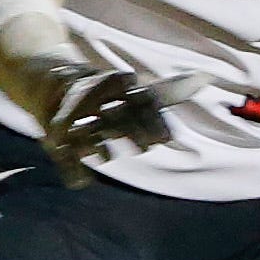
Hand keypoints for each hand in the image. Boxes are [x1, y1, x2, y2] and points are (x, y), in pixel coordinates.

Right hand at [41, 68, 205, 184]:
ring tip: (107, 156)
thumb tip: (206, 78)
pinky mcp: (55, 134)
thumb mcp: (137, 92)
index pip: (140, 102)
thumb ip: (170, 92)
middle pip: (115, 116)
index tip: (164, 140)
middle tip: (144, 148)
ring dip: (96, 142)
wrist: (53, 84)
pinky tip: (82, 181)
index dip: (152, 122)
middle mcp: (97, 98)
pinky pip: (63, 153)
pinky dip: (71, 168)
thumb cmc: (107, 95)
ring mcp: (74, 116)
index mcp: (119, 88)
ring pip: (86, 129)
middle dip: (129, 130)